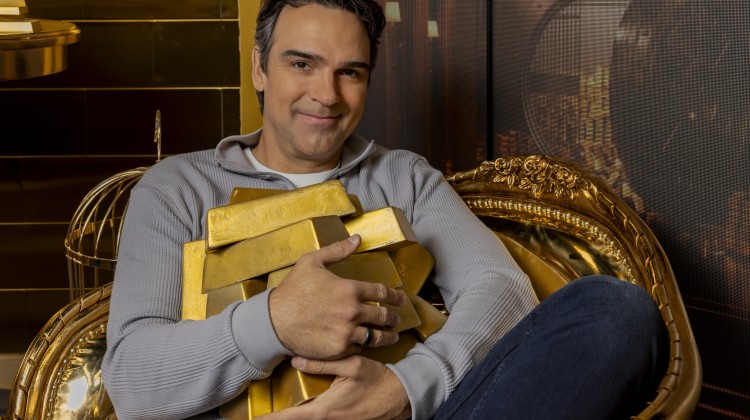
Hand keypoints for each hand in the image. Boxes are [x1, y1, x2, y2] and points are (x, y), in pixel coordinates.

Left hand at [260, 355, 410, 419]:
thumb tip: (296, 360)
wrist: (403, 397)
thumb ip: (324, 364)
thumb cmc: (380, 381)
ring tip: (276, 415)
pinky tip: (301, 412)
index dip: (272, 419)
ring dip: (293, 417)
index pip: (292, 418)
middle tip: (259, 418)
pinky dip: (307, 416)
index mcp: (326, 410)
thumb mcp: (353, 366)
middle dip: (279, 419)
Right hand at [268, 235, 406, 359]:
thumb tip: (357, 238)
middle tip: (397, 319)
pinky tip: (368, 345)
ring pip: (376, 337)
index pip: (382, 293)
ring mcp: (347, 333)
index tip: (401, 299)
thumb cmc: (293, 290)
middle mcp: (352, 312)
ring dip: (387, 336)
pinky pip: (359, 349)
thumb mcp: (312, 262)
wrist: (274, 321)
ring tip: (392, 336)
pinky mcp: (339, 350)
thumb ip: (337, 250)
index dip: (395, 296)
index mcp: (349, 290)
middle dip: (394, 318)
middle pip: (383, 316)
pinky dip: (365, 347)